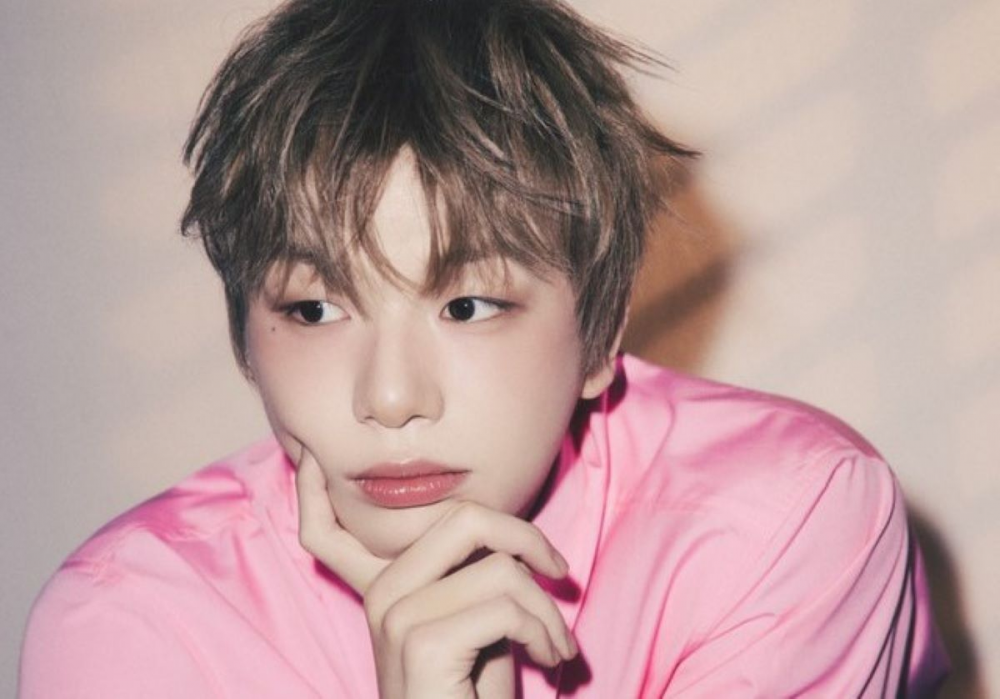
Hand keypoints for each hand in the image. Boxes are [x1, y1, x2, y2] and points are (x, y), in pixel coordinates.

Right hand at [295, 450, 577, 698]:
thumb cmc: (472, 696)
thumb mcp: (471, 622)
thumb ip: (470, 574)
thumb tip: (510, 534)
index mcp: (382, 585)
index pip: (328, 527)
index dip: (316, 489)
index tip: (320, 457)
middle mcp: (379, 593)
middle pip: (463, 517)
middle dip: (528, 538)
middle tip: (560, 575)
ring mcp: (393, 614)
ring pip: (501, 567)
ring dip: (547, 609)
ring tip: (555, 645)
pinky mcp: (420, 642)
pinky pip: (506, 606)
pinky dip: (543, 632)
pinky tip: (547, 658)